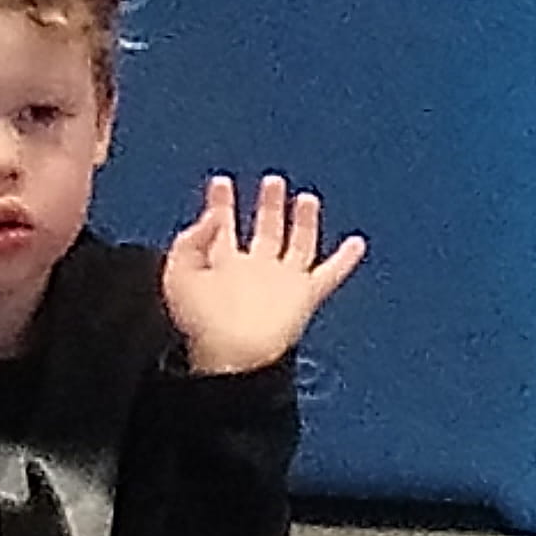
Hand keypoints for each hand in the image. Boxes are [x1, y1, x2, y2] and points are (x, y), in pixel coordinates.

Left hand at [158, 177, 365, 378]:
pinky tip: (357, 243)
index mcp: (221, 266)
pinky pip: (330, 274)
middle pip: (265, 231)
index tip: (221, 182)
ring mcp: (282, 282)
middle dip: (268, 205)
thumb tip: (212, 215)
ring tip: (307, 198)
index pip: (222, 227)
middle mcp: (254, 271)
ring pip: (298, 245)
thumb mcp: (179, 273)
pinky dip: (345, 261)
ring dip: (304, 222)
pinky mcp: (305, 295)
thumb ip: (191, 240)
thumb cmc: (200, 323)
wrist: (231, 355)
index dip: (221, 203)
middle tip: (273, 181)